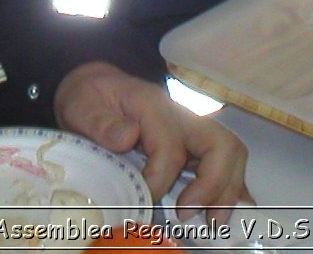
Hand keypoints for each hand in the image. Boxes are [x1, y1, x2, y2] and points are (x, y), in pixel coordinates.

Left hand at [54, 62, 250, 221]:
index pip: (171, 148)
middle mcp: (182, 117)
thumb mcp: (82, 105)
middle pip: (220, 144)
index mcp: (154, 107)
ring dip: (227, 191)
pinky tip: (224, 213)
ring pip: (230, 154)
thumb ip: (101, 122)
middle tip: (186, 214)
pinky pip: (224, 164)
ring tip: (211, 223)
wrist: (97, 89)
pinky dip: (230, 190)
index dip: (159, 180)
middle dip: (213, 185)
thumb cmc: (89, 99)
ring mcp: (192, 131)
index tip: (142, 201)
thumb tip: (127, 138)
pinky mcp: (194, 145)